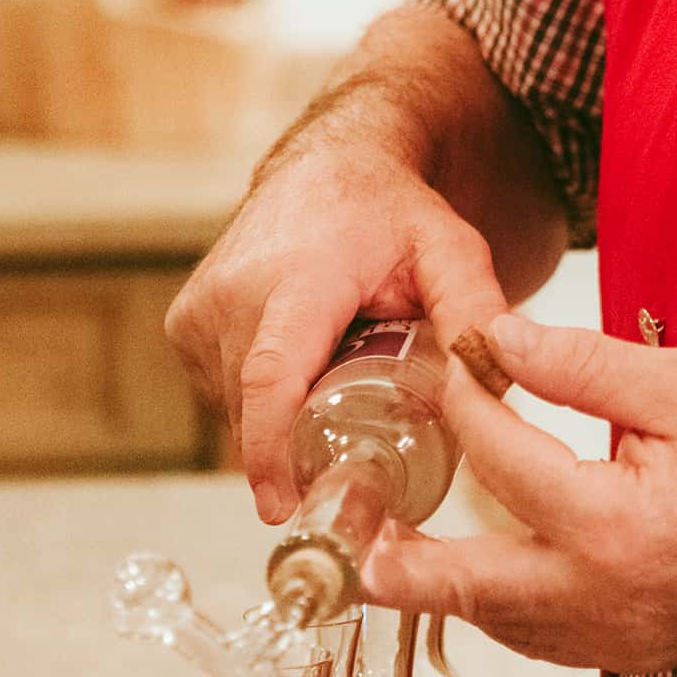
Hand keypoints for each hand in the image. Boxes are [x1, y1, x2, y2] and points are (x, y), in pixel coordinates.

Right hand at [165, 141, 506, 523]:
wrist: (327, 169)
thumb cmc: (389, 212)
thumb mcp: (450, 250)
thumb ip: (476, 310)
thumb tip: (490, 386)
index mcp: (294, 279)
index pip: (272, 377)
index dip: (272, 449)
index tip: (284, 508)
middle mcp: (231, 295)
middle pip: (257, 410)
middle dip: (298, 456)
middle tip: (352, 482)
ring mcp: (199, 314)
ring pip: (237, 411)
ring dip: (284, 428)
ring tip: (338, 407)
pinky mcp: (185, 328)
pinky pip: (223, 396)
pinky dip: (263, 408)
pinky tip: (307, 386)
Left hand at [357, 311, 676, 669]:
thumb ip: (578, 366)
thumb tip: (495, 340)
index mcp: (611, 526)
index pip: (502, 459)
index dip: (465, 402)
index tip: (449, 364)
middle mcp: (601, 600)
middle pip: (463, 588)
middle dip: (394, 561)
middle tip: (340, 534)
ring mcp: (615, 642)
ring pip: (497, 625)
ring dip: (443, 587)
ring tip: (389, 548)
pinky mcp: (631, 656)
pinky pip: (540, 640)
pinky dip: (500, 607)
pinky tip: (480, 573)